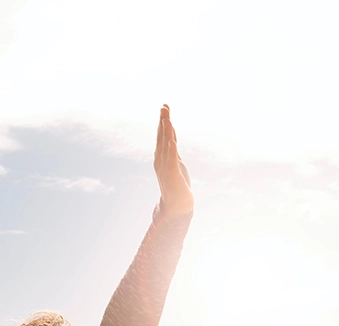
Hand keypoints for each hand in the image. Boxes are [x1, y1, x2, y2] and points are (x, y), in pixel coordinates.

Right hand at [154, 104, 193, 220]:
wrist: (177, 205)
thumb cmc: (177, 185)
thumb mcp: (175, 163)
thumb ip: (172, 150)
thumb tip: (170, 136)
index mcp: (161, 157)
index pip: (162, 135)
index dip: (163, 121)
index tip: (165, 106)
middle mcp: (161, 160)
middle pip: (162, 137)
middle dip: (163, 122)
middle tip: (164, 106)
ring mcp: (165, 168)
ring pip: (165, 146)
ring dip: (166, 132)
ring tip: (167, 119)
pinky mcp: (173, 175)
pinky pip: (172, 161)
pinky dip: (171, 150)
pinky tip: (172, 141)